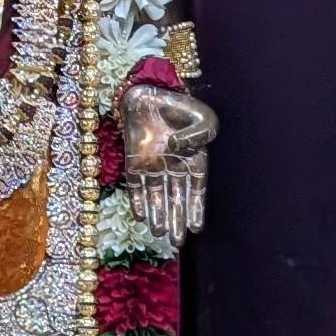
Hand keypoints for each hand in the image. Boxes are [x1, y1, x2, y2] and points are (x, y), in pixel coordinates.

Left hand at [118, 78, 216, 237]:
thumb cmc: (179, 105)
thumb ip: (198, 135)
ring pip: (156, 195)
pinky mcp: (133, 159)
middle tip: (178, 242)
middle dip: (176, 220)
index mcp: (194, 158)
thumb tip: (178, 150)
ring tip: (160, 235)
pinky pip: (135, 184)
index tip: (196, 228)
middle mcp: (173, 165)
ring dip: (158, 215)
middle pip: (175, 198)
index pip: (196, 189)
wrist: (148, 92)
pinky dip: (138, 200)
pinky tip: (142, 216)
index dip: (196, 208)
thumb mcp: (202, 117)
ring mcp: (152, 164)